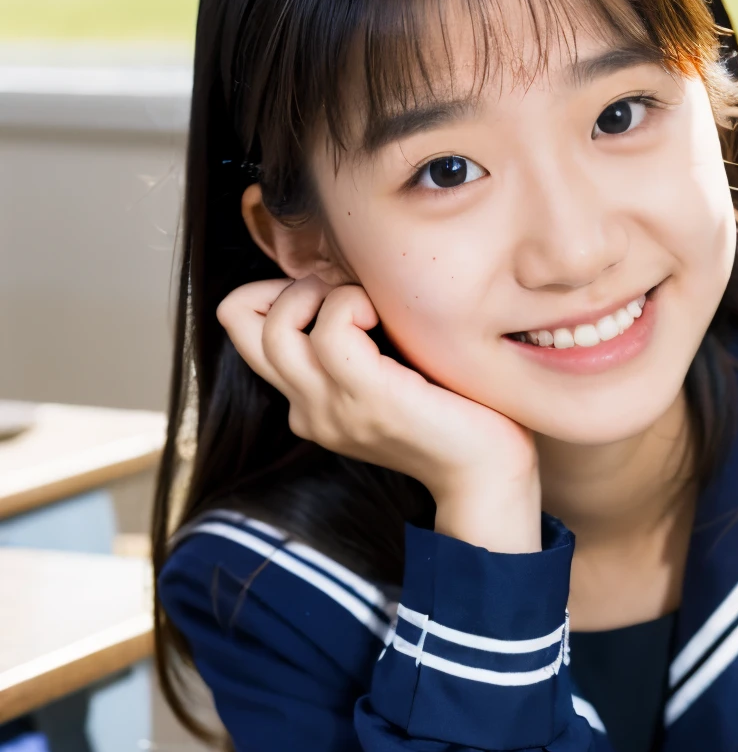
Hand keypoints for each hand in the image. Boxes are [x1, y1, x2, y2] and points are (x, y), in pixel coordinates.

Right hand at [217, 277, 540, 551]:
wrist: (487, 473)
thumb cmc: (454, 412)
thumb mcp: (389, 372)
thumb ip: (357, 341)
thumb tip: (343, 278)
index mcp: (308, 402)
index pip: (244, 327)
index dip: (275, 290)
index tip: (329, 290)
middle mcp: (308, 408)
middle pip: (237, 320)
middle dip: (284, 282)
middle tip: (342, 289)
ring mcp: (332, 408)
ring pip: (275, 328)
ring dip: (318, 291)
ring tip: (364, 300)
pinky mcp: (369, 399)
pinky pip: (331, 332)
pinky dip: (351, 304)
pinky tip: (383, 313)